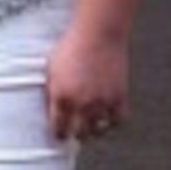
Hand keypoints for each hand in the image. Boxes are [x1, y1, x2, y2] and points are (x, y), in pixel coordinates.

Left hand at [44, 26, 127, 141]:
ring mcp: (102, 102)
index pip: (59, 128)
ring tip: (90, 128)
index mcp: (62, 96)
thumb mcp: (51, 69)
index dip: (58, 134)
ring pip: (98, 130)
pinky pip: (118, 121)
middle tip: (75, 134)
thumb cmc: (70, 46)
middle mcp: (82, 103)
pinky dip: (113, 123)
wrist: (97, 33)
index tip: (59, 136)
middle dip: (75, 135)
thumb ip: (51, 91)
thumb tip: (52, 108)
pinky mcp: (119, 96)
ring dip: (93, 131)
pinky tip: (108, 120)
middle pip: (79, 133)